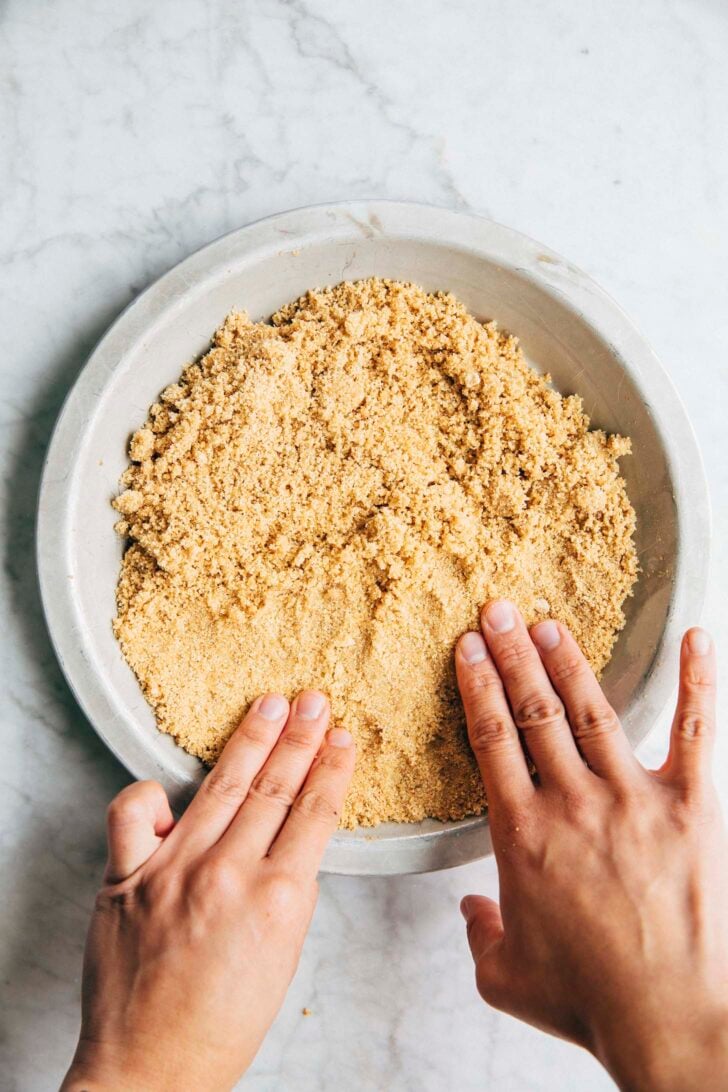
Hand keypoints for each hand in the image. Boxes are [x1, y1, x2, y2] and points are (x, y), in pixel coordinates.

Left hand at [62, 691, 354, 1091]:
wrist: (152, 1072)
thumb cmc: (223, 1026)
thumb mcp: (283, 957)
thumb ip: (287, 891)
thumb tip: (286, 838)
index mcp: (278, 900)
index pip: (314, 812)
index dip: (332, 769)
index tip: (343, 738)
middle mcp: (227, 876)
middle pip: (273, 788)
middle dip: (299, 737)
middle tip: (314, 700)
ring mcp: (172, 871)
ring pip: (219, 788)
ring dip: (250, 741)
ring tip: (270, 706)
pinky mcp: (125, 879)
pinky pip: (132, 814)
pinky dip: (151, 795)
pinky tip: (171, 787)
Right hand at [456, 601, 727, 1091]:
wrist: (668, 1021)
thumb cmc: (586, 1001)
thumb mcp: (506, 977)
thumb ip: (479, 933)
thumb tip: (469, 910)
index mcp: (522, 835)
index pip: (491, 740)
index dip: (478, 687)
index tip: (468, 649)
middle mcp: (572, 803)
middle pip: (534, 712)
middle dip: (512, 655)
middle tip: (498, 611)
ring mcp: (633, 798)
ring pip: (593, 711)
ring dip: (568, 663)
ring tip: (550, 623)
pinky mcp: (691, 806)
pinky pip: (696, 730)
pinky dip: (697, 680)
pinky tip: (696, 636)